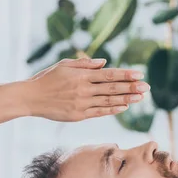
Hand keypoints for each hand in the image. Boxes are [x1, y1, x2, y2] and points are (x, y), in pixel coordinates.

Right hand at [22, 57, 149, 121]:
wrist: (31, 98)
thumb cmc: (48, 79)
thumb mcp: (65, 65)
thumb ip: (85, 63)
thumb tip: (105, 62)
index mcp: (81, 75)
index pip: (108, 74)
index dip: (125, 74)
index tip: (139, 74)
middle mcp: (83, 89)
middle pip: (112, 88)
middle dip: (130, 87)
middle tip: (146, 87)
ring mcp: (82, 103)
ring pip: (108, 100)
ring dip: (126, 99)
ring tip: (140, 98)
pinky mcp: (78, 115)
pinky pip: (99, 112)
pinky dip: (112, 109)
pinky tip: (124, 106)